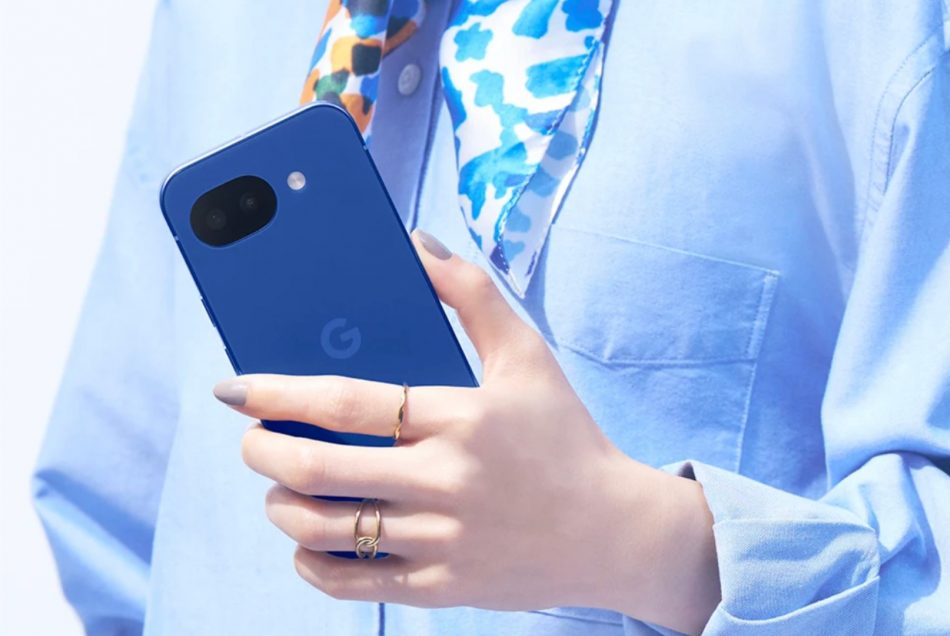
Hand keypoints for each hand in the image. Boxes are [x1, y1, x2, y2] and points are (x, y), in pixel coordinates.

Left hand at [214, 230, 720, 633]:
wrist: (615, 531)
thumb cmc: (566, 437)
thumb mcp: (529, 356)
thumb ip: (472, 294)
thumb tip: (415, 244)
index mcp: (460, 419)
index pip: (346, 404)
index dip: (277, 394)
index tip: (234, 389)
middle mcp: (446, 482)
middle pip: (318, 471)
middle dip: (263, 453)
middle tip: (252, 440)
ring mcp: (442, 542)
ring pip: (325, 530)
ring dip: (281, 506)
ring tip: (280, 487)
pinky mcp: (443, 588)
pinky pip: (352, 584)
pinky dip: (312, 563)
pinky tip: (308, 541)